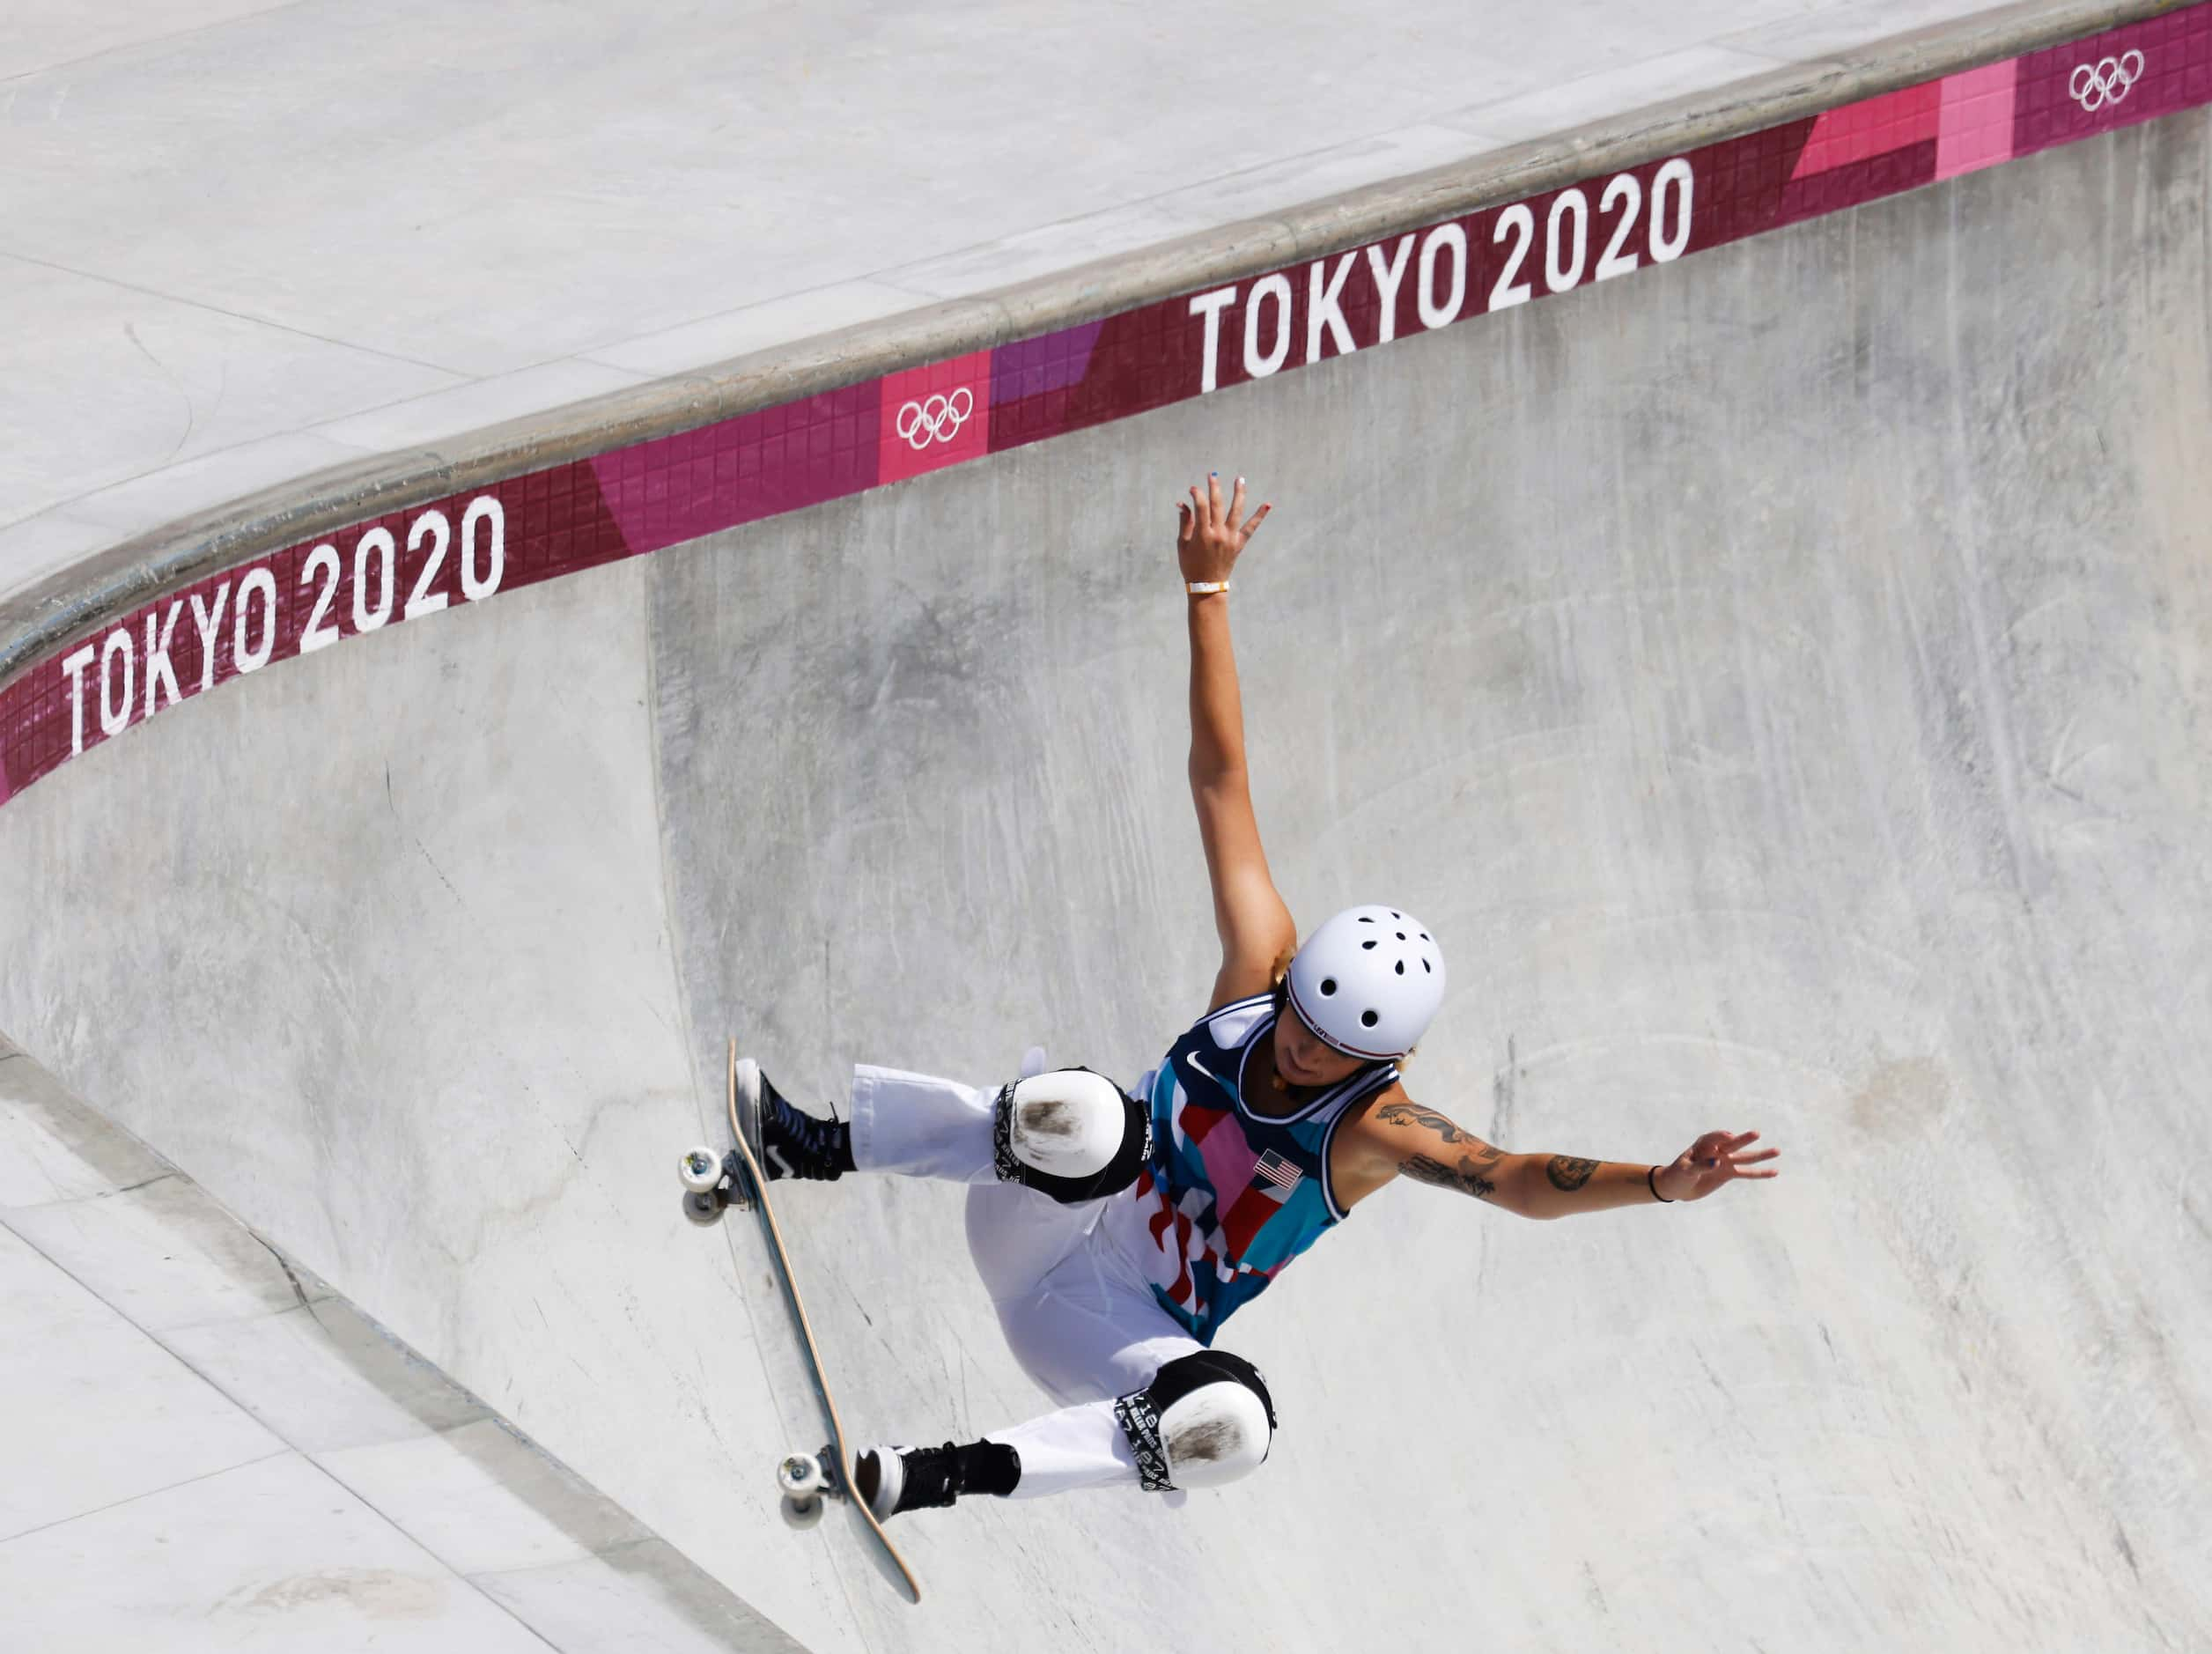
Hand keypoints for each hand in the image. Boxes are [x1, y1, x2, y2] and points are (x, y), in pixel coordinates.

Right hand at [1178, 473, 1269, 585]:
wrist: (1207, 587)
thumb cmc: (1191, 565)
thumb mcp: (1183, 544)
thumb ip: (1185, 523)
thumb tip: (1183, 503)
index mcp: (1202, 534)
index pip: (1201, 507)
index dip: (1196, 495)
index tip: (1193, 489)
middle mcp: (1218, 534)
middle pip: (1217, 505)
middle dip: (1214, 488)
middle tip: (1212, 475)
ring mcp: (1230, 538)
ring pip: (1236, 511)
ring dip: (1238, 494)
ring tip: (1240, 479)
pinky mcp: (1239, 544)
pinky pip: (1251, 528)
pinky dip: (1259, 516)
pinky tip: (1268, 504)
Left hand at [1655, 1131, 1778, 1201]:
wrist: (1678, 1186)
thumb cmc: (1678, 1174)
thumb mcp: (1685, 1170)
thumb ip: (1700, 1166)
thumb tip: (1717, 1162)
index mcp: (1703, 1144)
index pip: (1714, 1137)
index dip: (1721, 1136)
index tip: (1728, 1136)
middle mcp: (1717, 1150)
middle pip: (1733, 1145)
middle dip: (1744, 1140)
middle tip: (1756, 1133)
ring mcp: (1725, 1161)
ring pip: (1745, 1158)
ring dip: (1761, 1155)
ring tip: (1778, 1151)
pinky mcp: (1728, 1173)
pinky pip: (1747, 1173)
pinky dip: (1760, 1173)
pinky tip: (1774, 1172)